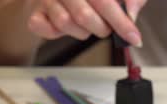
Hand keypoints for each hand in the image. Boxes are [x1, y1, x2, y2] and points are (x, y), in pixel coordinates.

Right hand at [27, 0, 145, 45]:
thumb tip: (132, 14)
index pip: (105, 1)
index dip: (121, 22)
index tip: (133, 38)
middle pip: (84, 15)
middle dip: (101, 29)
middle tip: (106, 28)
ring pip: (65, 23)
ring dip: (82, 32)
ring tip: (86, 26)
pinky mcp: (34, 11)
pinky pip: (42, 28)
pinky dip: (55, 33)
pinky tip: (64, 27)